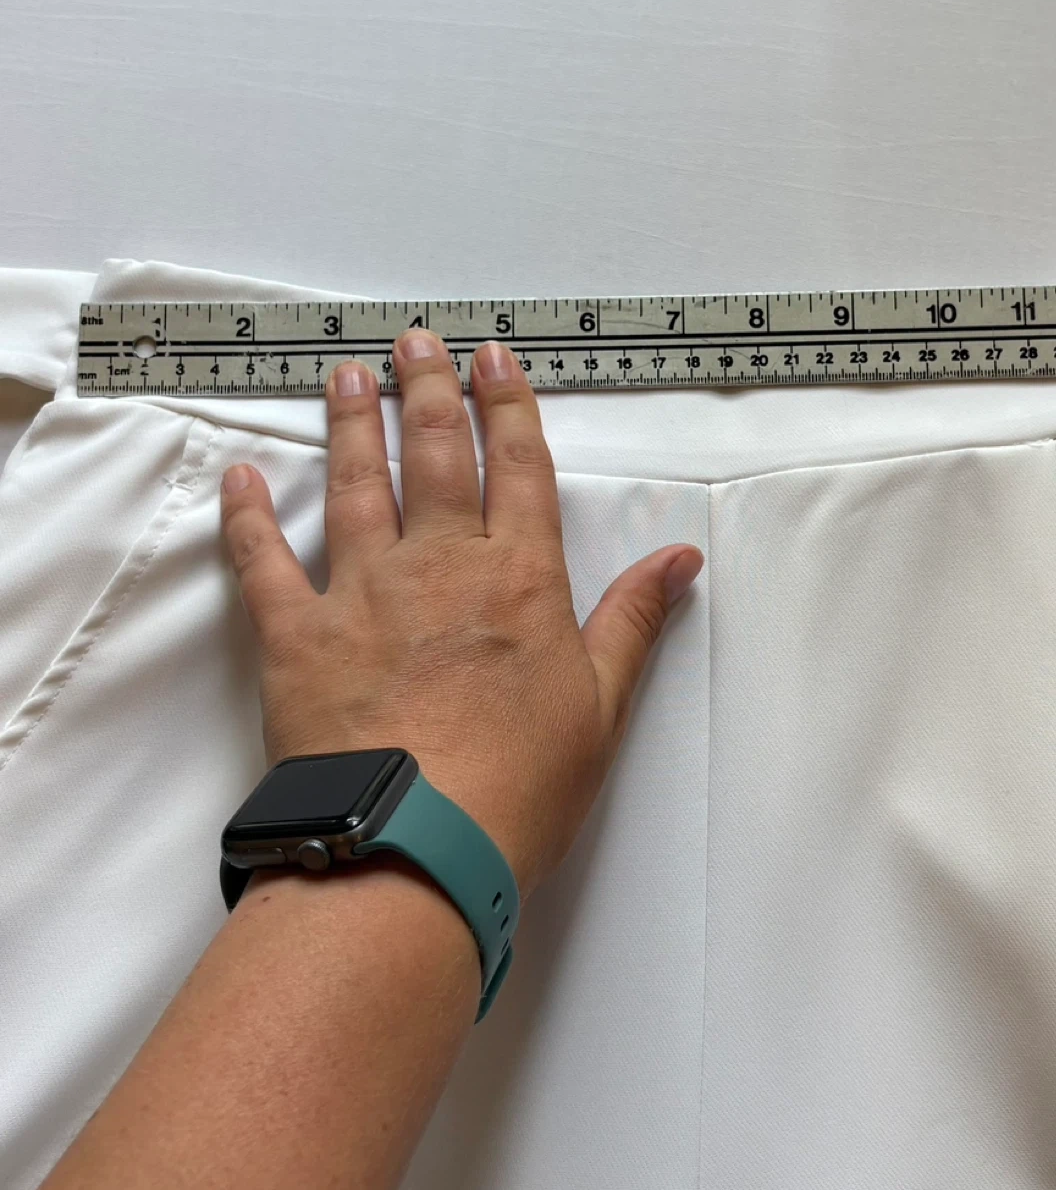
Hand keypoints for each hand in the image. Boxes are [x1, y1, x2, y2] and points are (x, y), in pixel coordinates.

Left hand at [218, 330, 702, 899]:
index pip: (518, 471)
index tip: (494, 360)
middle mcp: (440, 566)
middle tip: (416, 342)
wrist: (416, 846)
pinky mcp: (297, 636)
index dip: (508, 408)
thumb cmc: (520, 784)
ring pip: (355, 487)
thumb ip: (633, 620)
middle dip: (428, 391)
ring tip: (347, 377)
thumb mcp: (601, 706)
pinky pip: (264, 564)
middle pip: (435, 457)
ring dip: (351, 426)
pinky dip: (248, 519)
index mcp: (518, 579)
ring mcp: (363, 594)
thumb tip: (681, 558)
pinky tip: (241, 479)